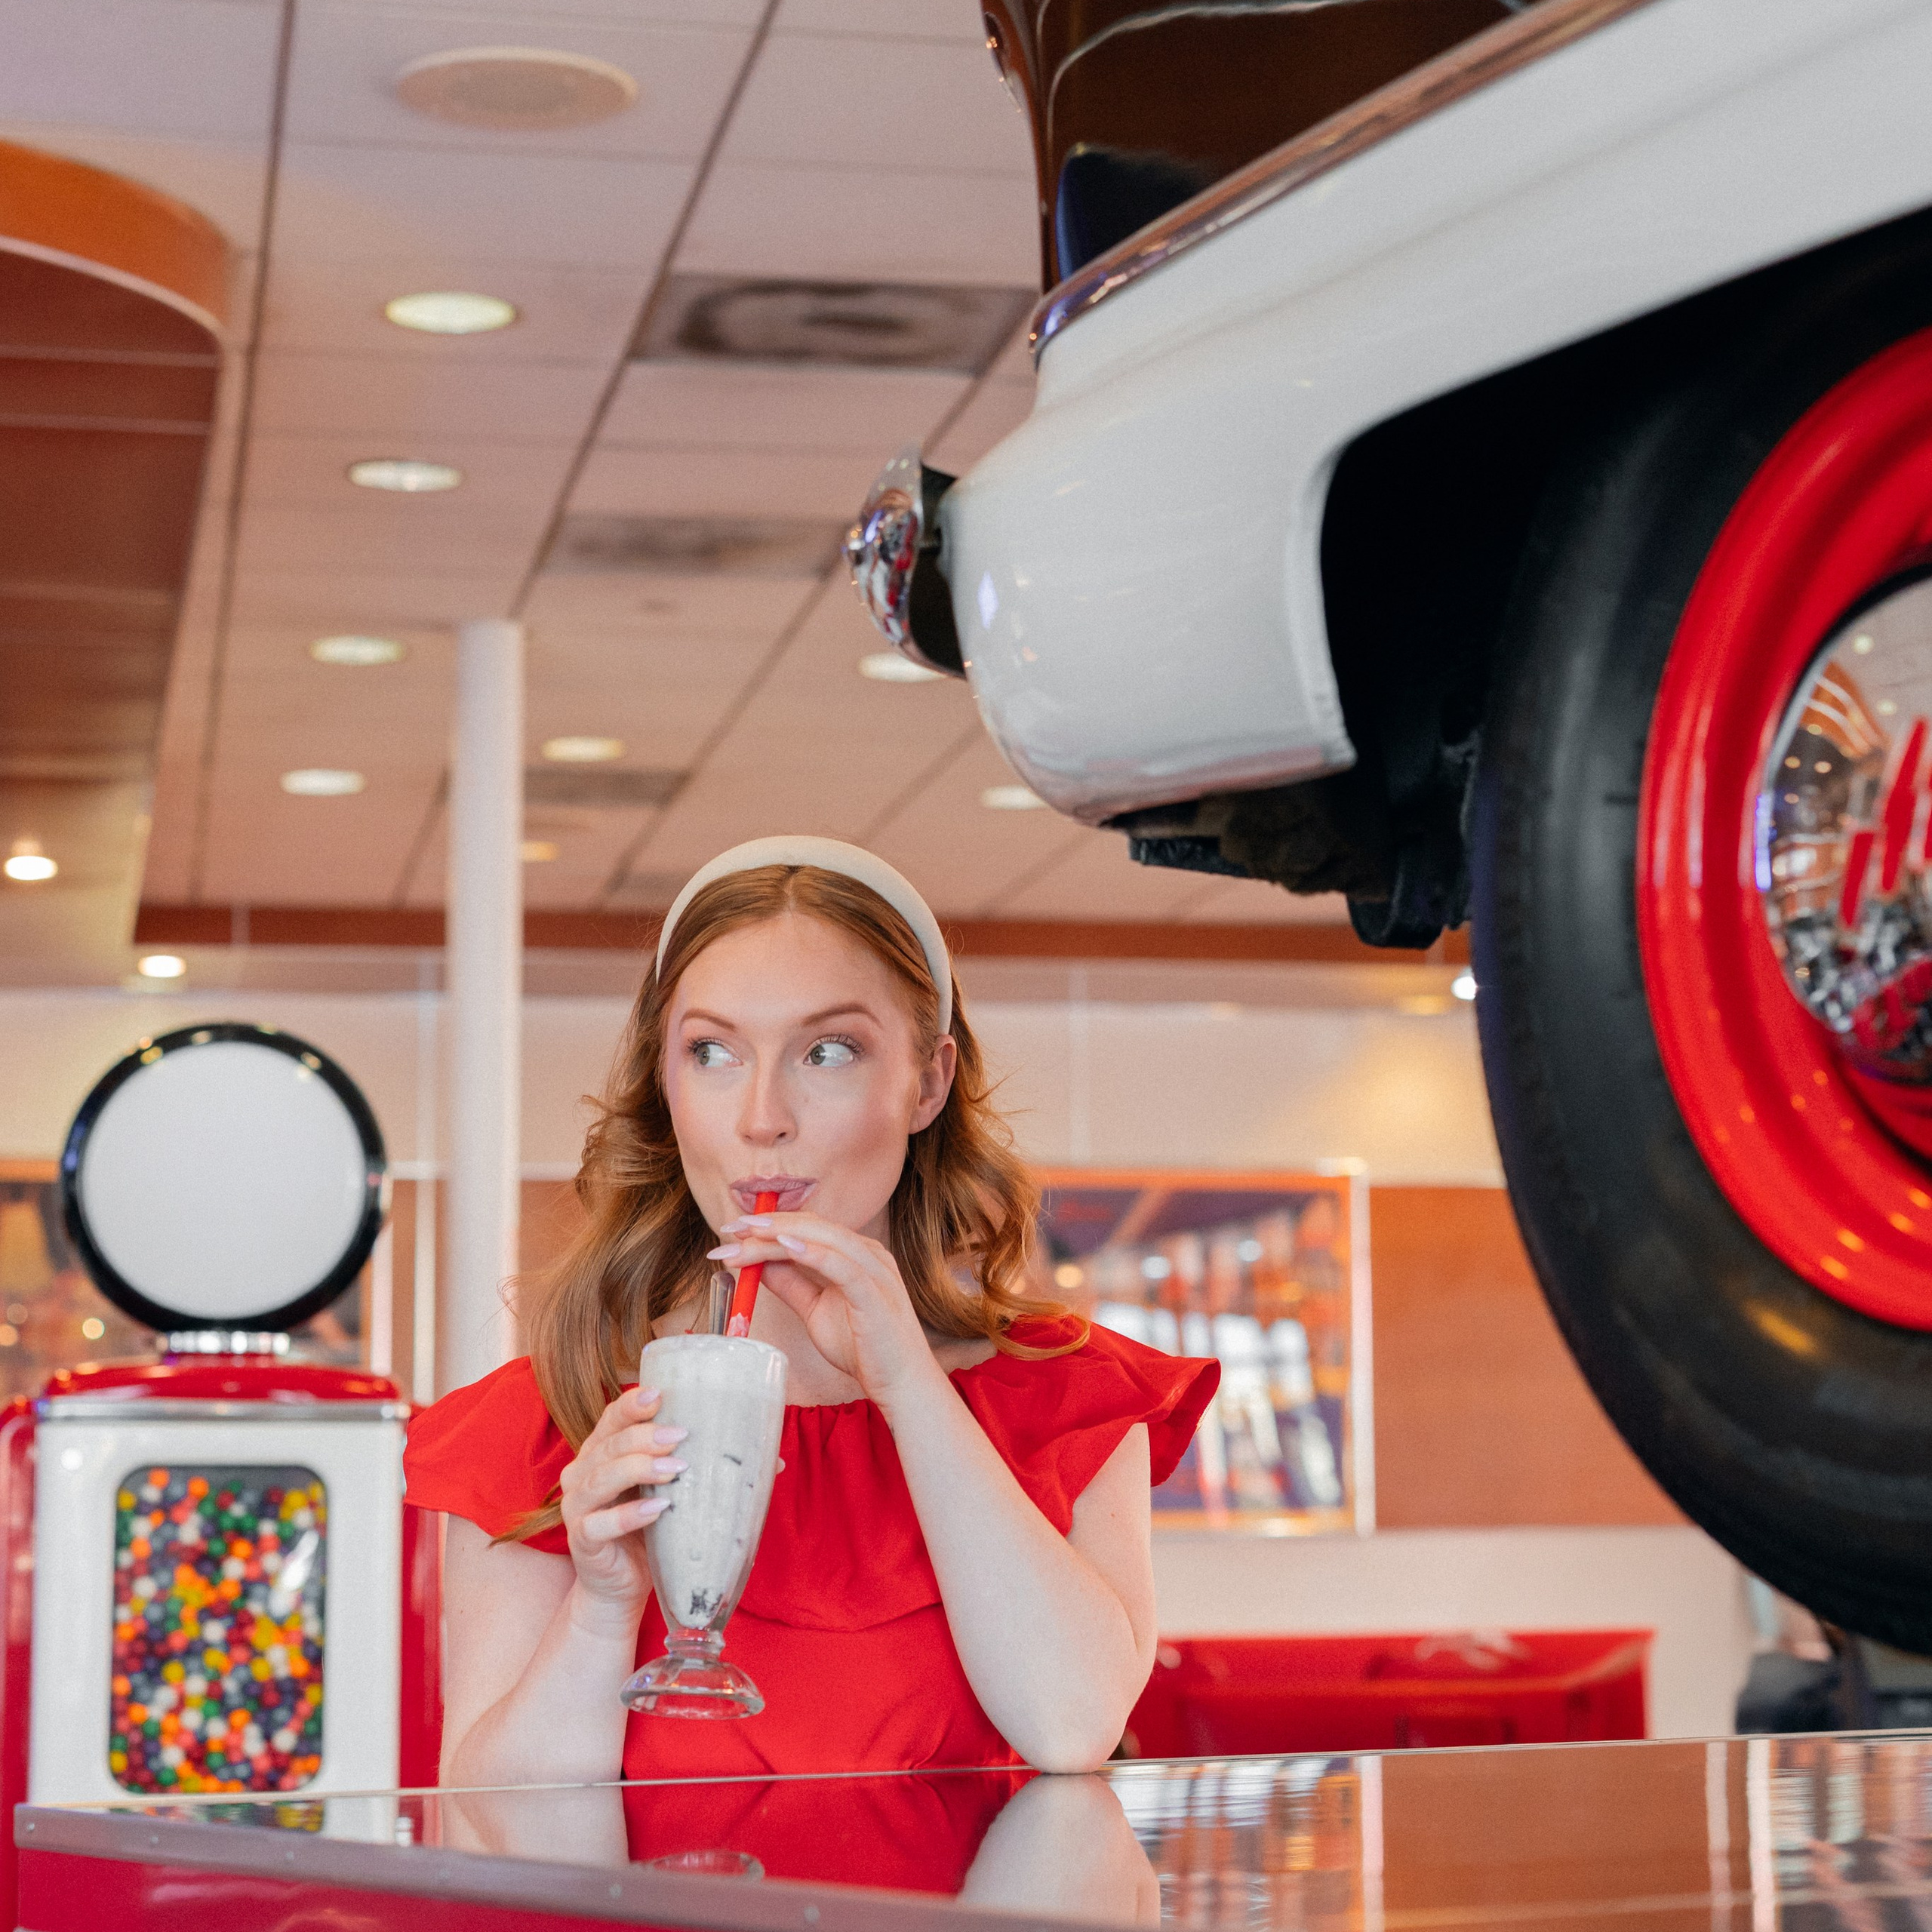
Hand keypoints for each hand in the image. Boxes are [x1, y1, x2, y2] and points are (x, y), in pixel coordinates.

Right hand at [555, 1385, 686, 1624]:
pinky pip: (599, 1524)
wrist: (623, 1584)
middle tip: (681, 1436)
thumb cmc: (652, 1528)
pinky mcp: (582, 1540)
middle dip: (645, 1436)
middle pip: (609, 1444)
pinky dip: (629, 1515)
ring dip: (639, 1469)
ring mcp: (578, 1506)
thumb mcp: (677, 1492)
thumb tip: (775, 1461)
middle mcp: (584, 1472)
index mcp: (603, 1450)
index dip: (633, 1404)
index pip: (612, 1417)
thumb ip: (709, 1470)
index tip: (660, 1395)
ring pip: (602, 1478)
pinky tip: (659, 1509)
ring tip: (676, 1470)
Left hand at [710, 1211, 944, 1411]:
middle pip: (811, 1226)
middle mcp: (867, 1254)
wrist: (902, 1384)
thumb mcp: (817, 1311)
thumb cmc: (865, 1348)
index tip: (732, 1232)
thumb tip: (757, 1264)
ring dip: (780, 1234)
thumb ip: (792, 1285)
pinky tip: (785, 1246)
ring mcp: (874, 1270)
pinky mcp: (875, 1293)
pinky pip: (842, 1265)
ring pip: (823, 1238)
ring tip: (746, 1235)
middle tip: (730, 1229)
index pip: (807, 1228)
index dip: (769, 1225)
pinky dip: (813, 1252)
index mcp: (856, 1254)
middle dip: (767, 1226)